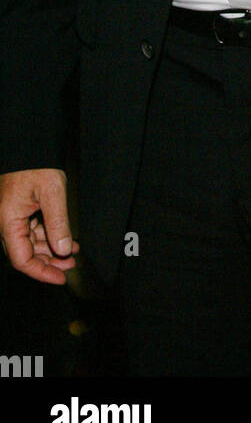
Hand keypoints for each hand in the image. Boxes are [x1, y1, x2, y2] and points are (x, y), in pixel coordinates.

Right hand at [0, 169, 79, 283]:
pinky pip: (29, 229)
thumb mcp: (52, 191)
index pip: (21, 259)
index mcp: (7, 220)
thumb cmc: (36, 162)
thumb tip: (63, 250)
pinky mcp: (16, 209)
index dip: (41, 272)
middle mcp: (4, 221)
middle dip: (48, 262)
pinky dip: (46, 235)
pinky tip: (63, 238)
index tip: (60, 277)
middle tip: (70, 264)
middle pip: (24, 253)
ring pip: (28, 242)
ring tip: (72, 251)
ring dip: (49, 248)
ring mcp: (9, 216)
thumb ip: (58, 223)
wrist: (29, 144)